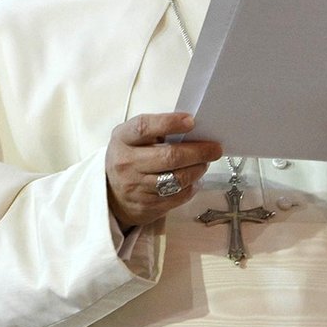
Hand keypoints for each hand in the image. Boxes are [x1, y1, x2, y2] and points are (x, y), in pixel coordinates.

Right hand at [106, 112, 223, 228]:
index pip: (144, 128)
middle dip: (198, 151)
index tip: (191, 121)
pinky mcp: (148, 206)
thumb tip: (192, 129)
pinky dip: (192, 186)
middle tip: (215, 148)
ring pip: (177, 179)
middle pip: (169, 157)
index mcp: (123, 139)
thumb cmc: (129, 157)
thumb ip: (155, 131)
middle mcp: (127, 163)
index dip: (169, 123)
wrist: (111, 194)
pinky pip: (179, 196)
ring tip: (205, 162)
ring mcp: (137, 187)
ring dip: (198, 169)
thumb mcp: (131, 139)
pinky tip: (195, 179)